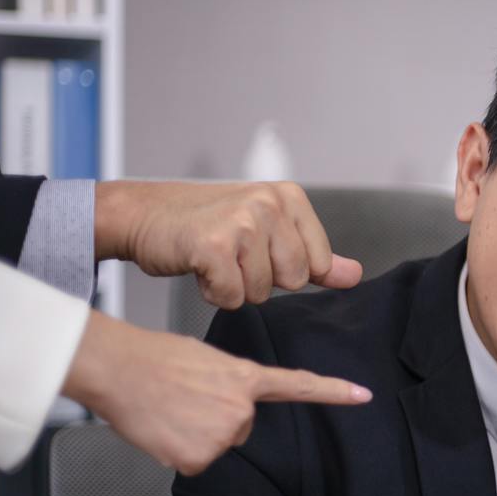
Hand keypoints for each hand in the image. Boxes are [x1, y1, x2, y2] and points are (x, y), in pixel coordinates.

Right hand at [61, 311, 371, 474]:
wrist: (120, 369)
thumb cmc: (155, 359)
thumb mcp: (206, 362)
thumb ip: (229, 385)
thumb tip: (227, 406)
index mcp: (245, 379)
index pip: (298, 385)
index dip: (333, 391)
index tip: (363, 395)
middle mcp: (241, 409)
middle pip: (240, 428)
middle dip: (215, 419)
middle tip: (185, 400)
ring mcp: (222, 434)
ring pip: (217, 446)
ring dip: (195, 435)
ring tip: (172, 411)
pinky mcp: (198, 457)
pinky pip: (194, 461)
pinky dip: (178, 451)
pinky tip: (164, 430)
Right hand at [94, 181, 363, 308]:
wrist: (143, 215)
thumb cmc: (204, 224)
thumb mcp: (267, 232)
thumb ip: (313, 256)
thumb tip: (353, 275)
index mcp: (290, 198)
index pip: (318, 264)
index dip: (286, 270)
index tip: (258, 250)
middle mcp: (270, 203)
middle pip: (293, 280)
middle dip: (261, 280)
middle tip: (232, 256)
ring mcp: (243, 222)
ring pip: (262, 292)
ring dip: (235, 286)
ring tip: (214, 258)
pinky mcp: (214, 245)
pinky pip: (232, 297)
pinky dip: (213, 292)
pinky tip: (200, 266)